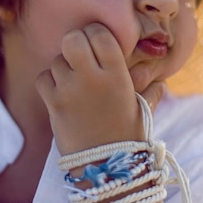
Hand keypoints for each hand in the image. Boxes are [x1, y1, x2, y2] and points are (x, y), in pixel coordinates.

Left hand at [37, 23, 147, 154]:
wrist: (105, 169)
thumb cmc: (127, 136)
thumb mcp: (142, 109)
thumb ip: (150, 90)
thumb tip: (159, 79)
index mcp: (117, 74)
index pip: (100, 34)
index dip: (96, 34)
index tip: (97, 43)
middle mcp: (93, 77)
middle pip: (73, 38)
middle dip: (75, 42)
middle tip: (80, 56)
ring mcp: (70, 89)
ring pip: (57, 59)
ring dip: (63, 67)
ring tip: (74, 83)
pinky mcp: (53, 103)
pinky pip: (43, 77)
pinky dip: (49, 82)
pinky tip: (61, 93)